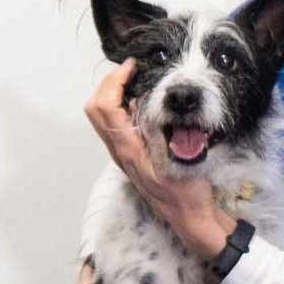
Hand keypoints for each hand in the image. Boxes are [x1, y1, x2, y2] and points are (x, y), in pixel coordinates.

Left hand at [83, 58, 234, 258]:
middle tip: (131, 70)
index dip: (115, 81)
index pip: (107, 107)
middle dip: (108, 84)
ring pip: (101, 117)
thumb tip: (147, 103)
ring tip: (136, 81)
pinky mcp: (129, 155)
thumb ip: (161, 131)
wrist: (188, 216)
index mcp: (129, 150)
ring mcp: (121, 154)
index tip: (133, 67)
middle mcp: (119, 151)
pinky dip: (122, 106)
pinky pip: (115, 125)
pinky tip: (143, 103)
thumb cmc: (187, 192)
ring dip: (113, 94)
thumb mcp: (180, 158)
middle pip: (95, 109)